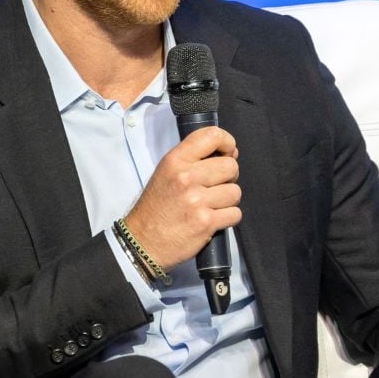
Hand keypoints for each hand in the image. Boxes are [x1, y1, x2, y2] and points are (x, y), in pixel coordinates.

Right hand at [123, 127, 241, 269]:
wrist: (142, 241)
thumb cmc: (156, 207)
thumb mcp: (166, 172)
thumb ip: (192, 159)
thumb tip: (228, 153)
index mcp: (175, 161)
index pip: (212, 136)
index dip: (227, 142)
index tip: (229, 152)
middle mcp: (186, 177)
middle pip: (231, 166)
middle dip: (229, 177)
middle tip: (215, 186)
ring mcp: (196, 200)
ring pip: (235, 192)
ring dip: (228, 200)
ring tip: (210, 205)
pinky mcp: (205, 222)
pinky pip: (235, 213)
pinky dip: (228, 218)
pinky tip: (212, 219)